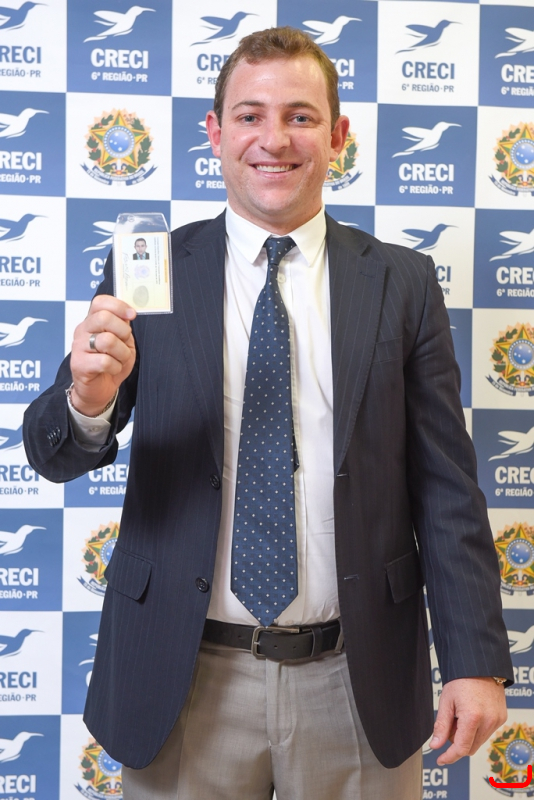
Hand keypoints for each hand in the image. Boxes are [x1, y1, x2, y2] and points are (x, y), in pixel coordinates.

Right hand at [70, 295, 136, 415]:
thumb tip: (129, 313)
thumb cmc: (111, 363)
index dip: (118, 306)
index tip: (131, 315)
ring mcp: (78, 347)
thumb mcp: (122, 341)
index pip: (100, 302)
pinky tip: (112, 370)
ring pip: (107, 340)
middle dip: (123, 332)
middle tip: (125, 343)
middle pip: (104, 318)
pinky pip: (105, 361)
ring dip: (121, 353)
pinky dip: (115, 367)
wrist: (99, 389)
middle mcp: (83, 330)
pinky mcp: (79, 364)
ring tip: (119, 360)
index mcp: (92, 321)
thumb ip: (123, 325)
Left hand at [430, 677, 506, 764]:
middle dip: (457, 741)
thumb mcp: (446, 701)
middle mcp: (488, 721)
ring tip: (461, 714)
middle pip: (470, 748)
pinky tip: (471, 713)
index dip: (449, 756)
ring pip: (478, 741)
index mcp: (472, 717)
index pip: (461, 748)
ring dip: (467, 735)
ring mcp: (497, 720)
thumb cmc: (461, 680)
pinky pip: (487, 732)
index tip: (441, 759)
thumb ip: (441, 726)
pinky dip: (477, 729)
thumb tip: (435, 745)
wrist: (479, 666)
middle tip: (451, 722)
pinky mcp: (502, 718)